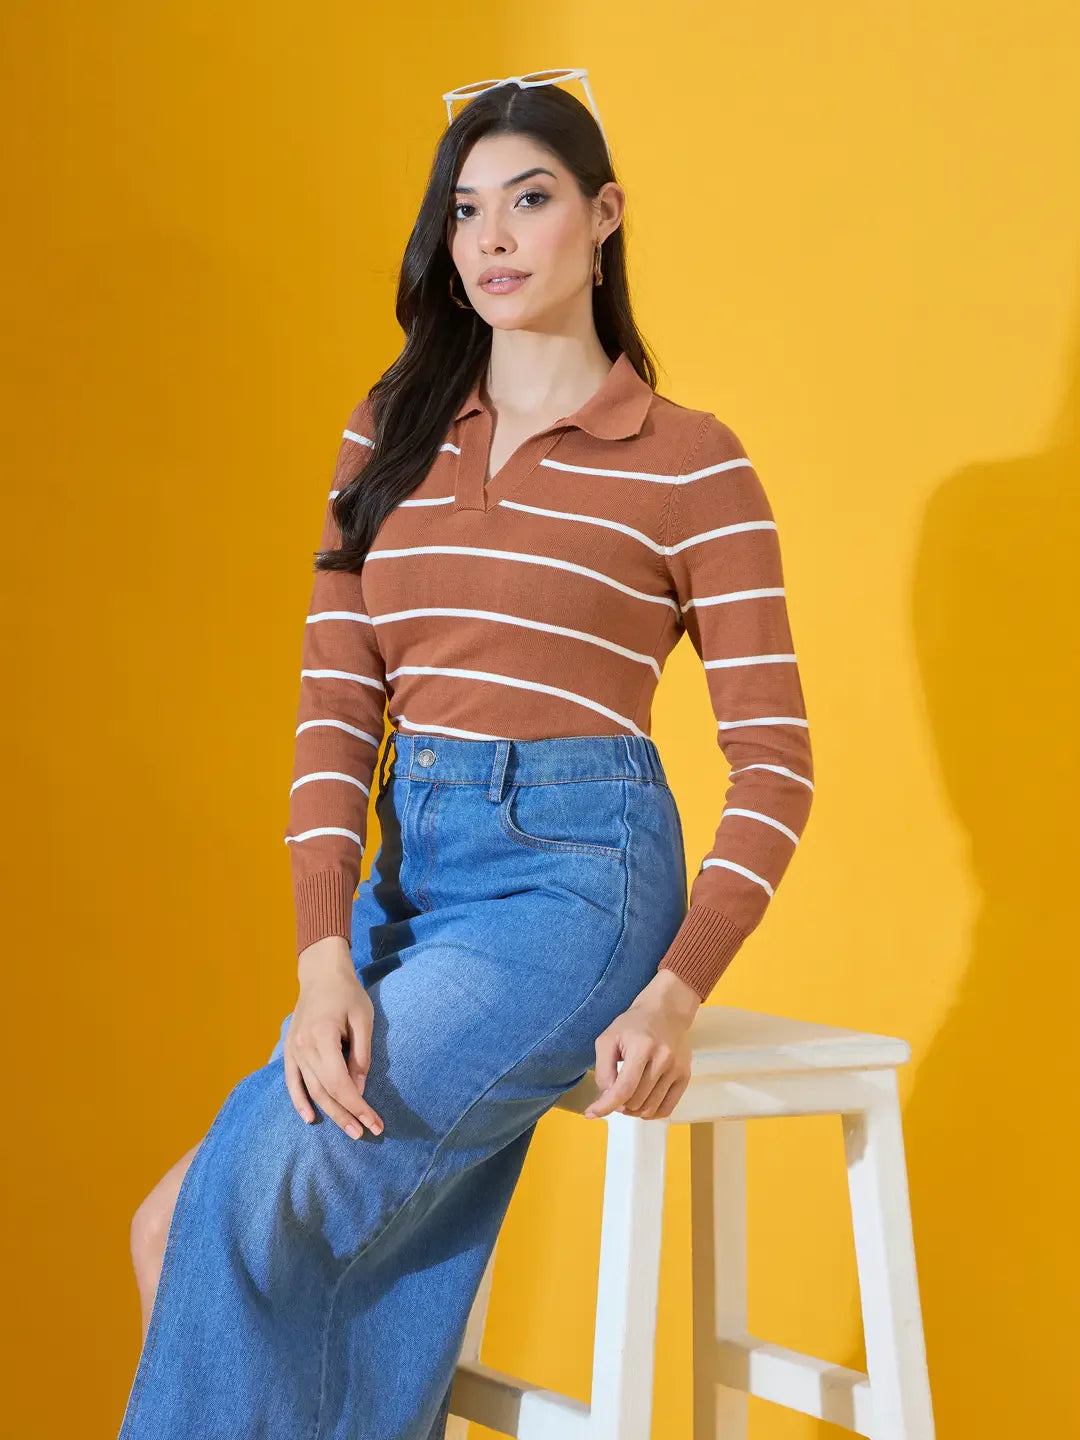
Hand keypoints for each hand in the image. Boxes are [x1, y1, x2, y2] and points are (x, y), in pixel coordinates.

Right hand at [284, 936, 384, 1137]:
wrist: (321, 974)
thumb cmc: (347, 993)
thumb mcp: (363, 1019)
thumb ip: (361, 1055)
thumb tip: (359, 1089)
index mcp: (322, 1036)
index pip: (340, 1082)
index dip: (357, 1106)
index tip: (374, 1122)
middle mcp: (303, 1047)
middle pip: (324, 1091)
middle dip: (346, 1115)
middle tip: (364, 1134)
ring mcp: (293, 1050)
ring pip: (310, 1090)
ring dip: (329, 1113)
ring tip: (349, 1130)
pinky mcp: (289, 1051)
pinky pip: (292, 1082)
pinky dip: (298, 1102)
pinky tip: (309, 1118)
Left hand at [583, 970, 700, 1120]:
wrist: (665, 1012)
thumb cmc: (633, 1025)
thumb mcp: (608, 1039)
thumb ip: (604, 1069)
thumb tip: (607, 1098)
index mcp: (642, 1047)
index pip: (624, 1088)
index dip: (606, 1105)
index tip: (591, 1113)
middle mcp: (663, 1059)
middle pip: (635, 1101)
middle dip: (619, 1103)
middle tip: (614, 1093)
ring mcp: (677, 1069)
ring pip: (650, 1108)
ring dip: (633, 1110)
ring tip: (627, 1097)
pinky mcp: (685, 1076)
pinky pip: (667, 1109)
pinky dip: (651, 1113)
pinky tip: (642, 1103)